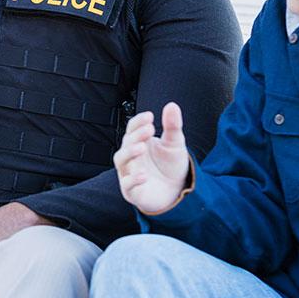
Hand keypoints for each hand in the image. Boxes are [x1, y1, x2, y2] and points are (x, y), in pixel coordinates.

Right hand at [113, 101, 189, 215]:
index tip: (150, 116)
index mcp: (139, 141)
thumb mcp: (175, 143)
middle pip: (126, 142)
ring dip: (129, 152)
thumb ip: (173, 125)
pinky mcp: (133, 191)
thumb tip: (172, 105)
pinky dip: (133, 179)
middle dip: (136, 135)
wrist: (178, 190)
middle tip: (150, 129)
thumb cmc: (171, 165)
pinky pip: (127, 185)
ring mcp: (130, 173)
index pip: (132, 127)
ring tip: (142, 147)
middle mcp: (132, 156)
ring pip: (120, 160)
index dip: (138, 121)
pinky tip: (144, 175)